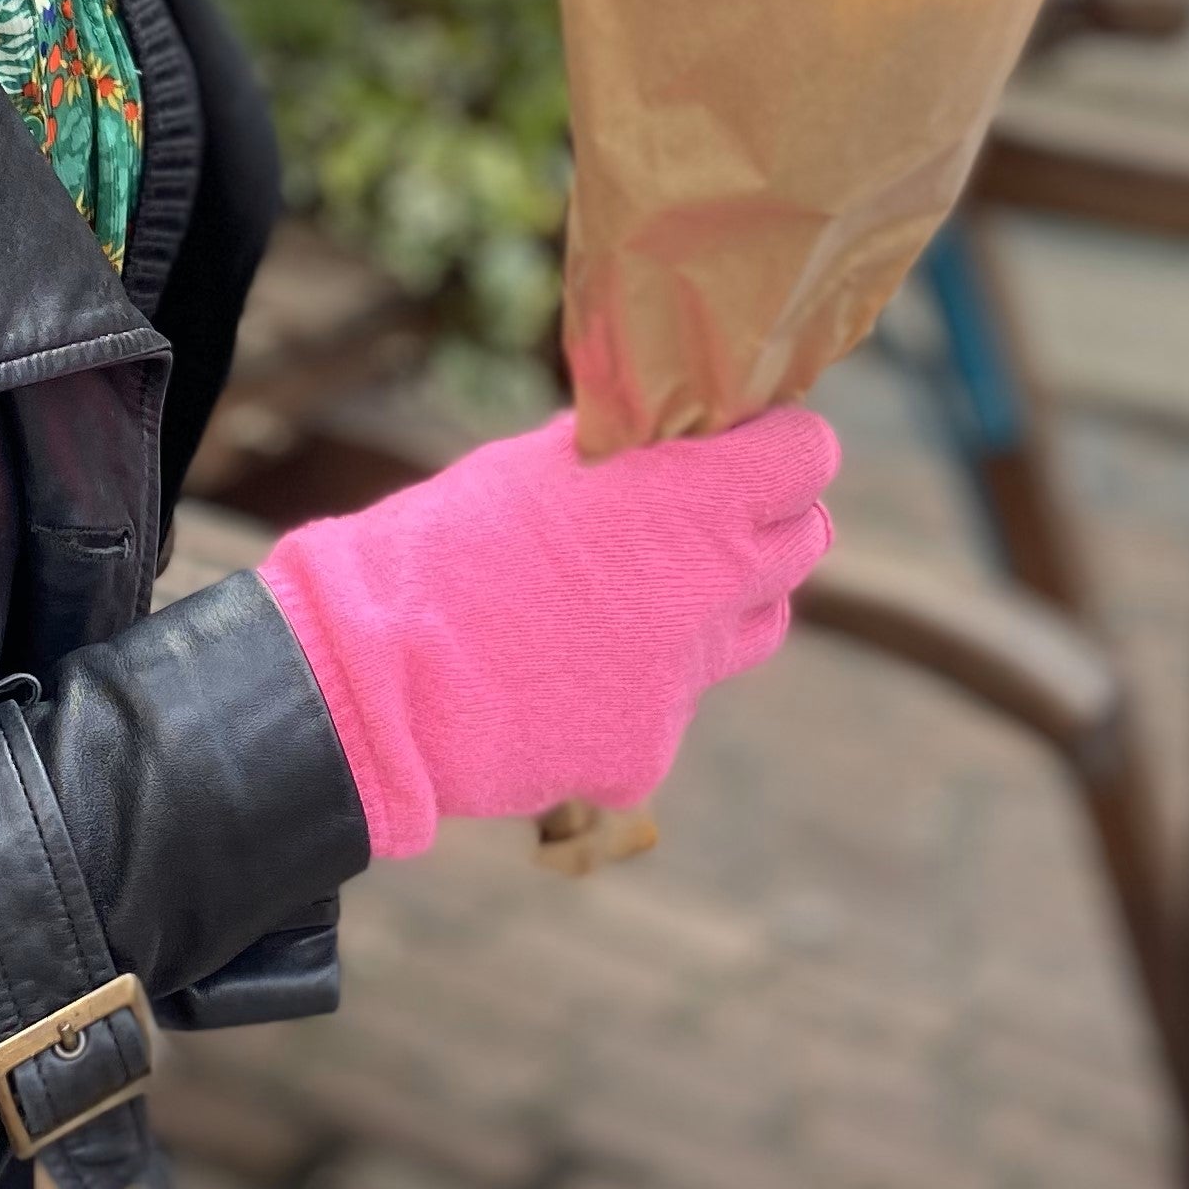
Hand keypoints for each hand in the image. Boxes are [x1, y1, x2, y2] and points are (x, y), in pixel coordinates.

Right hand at [258, 407, 837, 861]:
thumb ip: (628, 457)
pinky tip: (554, 684)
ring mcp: (687, 678)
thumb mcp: (539, 464)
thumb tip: (668, 437)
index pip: (809, 457)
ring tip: (624, 602)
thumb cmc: (447, 544)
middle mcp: (713, 588)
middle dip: (760, 527)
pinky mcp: (649, 750)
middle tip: (694, 524)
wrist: (379, 673)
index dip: (779, 449)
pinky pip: (665, 711)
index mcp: (692, 498)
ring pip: (750, 632)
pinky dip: (626, 697)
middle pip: (802, 545)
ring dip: (714, 611)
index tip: (746, 448)